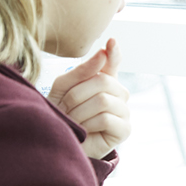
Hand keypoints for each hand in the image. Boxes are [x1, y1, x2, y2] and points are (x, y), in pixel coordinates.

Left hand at [47, 38, 130, 159]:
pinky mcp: (124, 129)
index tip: (110, 41)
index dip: (113, 52)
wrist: (60, 144)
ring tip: (72, 121)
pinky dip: (89, 124)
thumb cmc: (62, 115)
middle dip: (77, 95)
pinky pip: (107, 118)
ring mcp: (124, 111)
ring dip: (80, 111)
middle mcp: (118, 93)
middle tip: (64, 108)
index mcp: (104, 80)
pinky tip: (83, 130)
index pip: (113, 62)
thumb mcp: (64, 87)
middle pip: (103, 82)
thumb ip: (82, 70)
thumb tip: (103, 52)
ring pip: (103, 100)